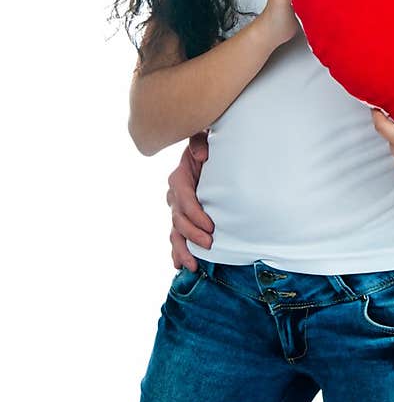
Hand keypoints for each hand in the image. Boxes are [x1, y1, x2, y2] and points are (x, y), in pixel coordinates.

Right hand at [168, 132, 212, 268]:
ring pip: (175, 232)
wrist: (209, 154)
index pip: (184, 198)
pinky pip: (177, 236)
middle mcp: (175, 195)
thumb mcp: (202, 137)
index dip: (195, 214)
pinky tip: (180, 265)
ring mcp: (177, 208)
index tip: (211, 226)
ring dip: (183, 249)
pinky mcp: (183, 217)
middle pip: (179, 219)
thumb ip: (199, 143)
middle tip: (209, 244)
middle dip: (193, 234)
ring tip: (192, 265)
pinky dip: (177, 251)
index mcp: (180, 177)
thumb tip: (201, 156)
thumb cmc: (208, 146)